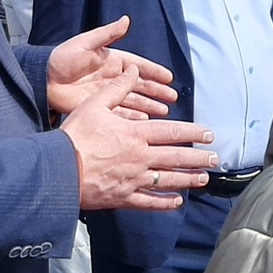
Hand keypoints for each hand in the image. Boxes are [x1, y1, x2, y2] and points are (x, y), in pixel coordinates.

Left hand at [48, 16, 177, 117]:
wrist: (43, 79)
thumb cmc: (63, 58)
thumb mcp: (86, 43)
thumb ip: (108, 34)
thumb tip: (126, 20)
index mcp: (112, 61)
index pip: (139, 67)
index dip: (154, 72)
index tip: (169, 78)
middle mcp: (112, 78)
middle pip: (140, 86)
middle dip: (157, 92)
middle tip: (173, 98)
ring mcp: (106, 94)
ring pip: (133, 101)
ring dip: (148, 106)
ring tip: (163, 111)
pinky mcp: (98, 107)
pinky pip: (119, 112)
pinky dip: (132, 117)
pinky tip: (144, 121)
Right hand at [61, 67, 217, 210]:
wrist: (57, 171)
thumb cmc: (74, 136)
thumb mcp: (94, 104)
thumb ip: (117, 88)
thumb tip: (133, 71)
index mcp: (135, 134)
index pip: (173, 132)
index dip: (193, 132)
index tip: (209, 134)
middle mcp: (140, 158)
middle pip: (176, 157)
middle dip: (198, 158)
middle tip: (215, 158)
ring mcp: (134, 180)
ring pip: (168, 180)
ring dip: (189, 179)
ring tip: (204, 178)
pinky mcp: (123, 197)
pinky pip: (149, 201)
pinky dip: (165, 202)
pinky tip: (177, 202)